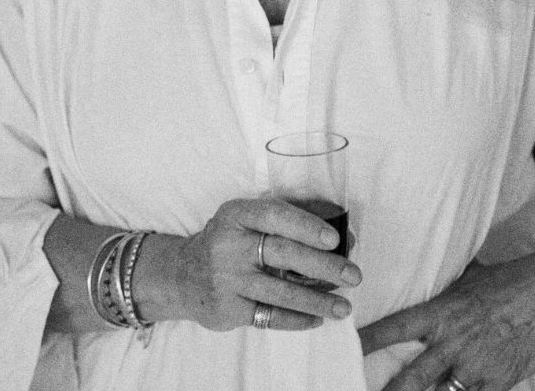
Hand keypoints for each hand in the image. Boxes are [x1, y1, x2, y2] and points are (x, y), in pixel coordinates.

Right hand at [142, 197, 362, 331]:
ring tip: (344, 307)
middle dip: (324, 266)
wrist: (181, 276)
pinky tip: (317, 319)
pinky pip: (268, 316)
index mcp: (236, 215)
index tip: (335, 240)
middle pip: (282, 254)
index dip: (306, 226)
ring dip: (317, 301)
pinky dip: (296, 319)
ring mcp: (225, 279)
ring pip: (279, 291)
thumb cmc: (232, 242)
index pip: (274, 216)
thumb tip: (347, 238)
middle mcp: (228, 245)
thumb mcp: (249, 222)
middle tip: (354, 275)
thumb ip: (292, 223)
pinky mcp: (225, 309)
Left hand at [359, 235, 534, 390]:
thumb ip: (447, 294)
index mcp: (442, 313)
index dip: (365, 342)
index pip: (392, 329)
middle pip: (407, 380)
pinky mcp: (496, 382)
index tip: (343, 350)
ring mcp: (474, 366)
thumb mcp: (472, 280)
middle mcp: (452, 342)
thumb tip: (429, 289)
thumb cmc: (516, 280)